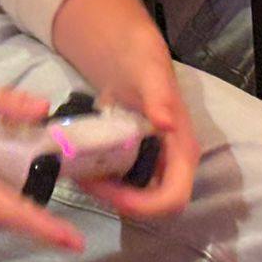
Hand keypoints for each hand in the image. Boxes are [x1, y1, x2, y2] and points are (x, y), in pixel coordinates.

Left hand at [84, 51, 197, 219]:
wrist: (130, 55)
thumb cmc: (144, 62)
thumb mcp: (150, 75)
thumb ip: (159, 97)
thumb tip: (167, 124)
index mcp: (183, 151)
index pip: (173, 199)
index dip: (143, 206)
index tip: (108, 192)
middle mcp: (173, 164)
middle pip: (153, 207)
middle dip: (119, 202)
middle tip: (85, 182)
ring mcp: (156, 165)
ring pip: (136, 201)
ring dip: (108, 196)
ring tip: (79, 175)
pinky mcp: (138, 163)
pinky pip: (124, 186)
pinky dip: (104, 185)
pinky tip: (83, 168)